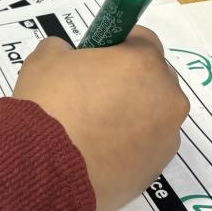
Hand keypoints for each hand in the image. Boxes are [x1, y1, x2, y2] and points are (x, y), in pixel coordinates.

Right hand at [12, 28, 187, 210]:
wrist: (44, 171)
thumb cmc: (49, 105)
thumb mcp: (45, 59)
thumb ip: (63, 49)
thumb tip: (67, 57)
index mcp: (144, 63)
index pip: (142, 39)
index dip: (116, 46)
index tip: (95, 60)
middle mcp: (167, 98)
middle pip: (153, 79)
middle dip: (129, 82)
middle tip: (92, 95)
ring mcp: (166, 137)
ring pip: (153, 116)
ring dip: (131, 116)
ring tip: (92, 130)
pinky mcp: (156, 170)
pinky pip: (146, 148)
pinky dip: (128, 147)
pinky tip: (97, 153)